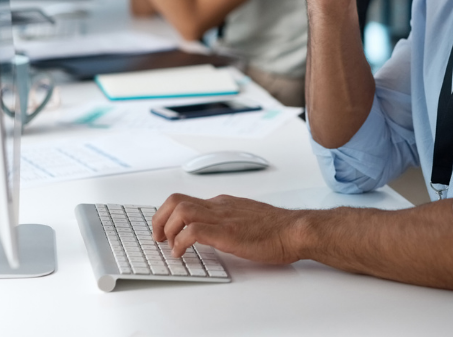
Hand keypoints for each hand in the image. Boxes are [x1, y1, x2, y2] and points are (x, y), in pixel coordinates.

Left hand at [152, 193, 305, 262]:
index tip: (165, 230)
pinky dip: (180, 242)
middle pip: (176, 200)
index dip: (169, 215)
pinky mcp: (226, 232)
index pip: (187, 200)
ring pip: (180, 210)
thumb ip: (230, 221)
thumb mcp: (247, 219)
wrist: (295, 230)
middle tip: (158, 237)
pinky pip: (192, 231)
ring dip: (167, 229)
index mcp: (224, 203)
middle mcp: (219, 206)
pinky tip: (182, 253)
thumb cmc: (278, 228)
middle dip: (159, 219)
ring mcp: (222, 217)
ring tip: (169, 245)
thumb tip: (216, 232)